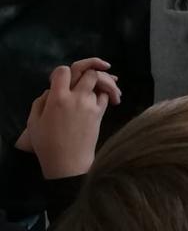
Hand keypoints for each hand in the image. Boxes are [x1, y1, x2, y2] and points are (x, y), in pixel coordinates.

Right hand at [15, 63, 117, 177]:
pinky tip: (109, 95)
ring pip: (101, 81)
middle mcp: (75, 97)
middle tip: (94, 70)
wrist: (67, 162)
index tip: (61, 79)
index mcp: (57, 98)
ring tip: (110, 81)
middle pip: (88, 72)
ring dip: (105, 79)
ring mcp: (89, 104)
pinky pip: (106, 95)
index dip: (62, 71)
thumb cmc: (47, 145)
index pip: (64, 71)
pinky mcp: (100, 113)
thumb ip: (40, 103)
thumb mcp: (34, 123)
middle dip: (91, 68)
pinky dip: (108, 92)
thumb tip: (50, 91)